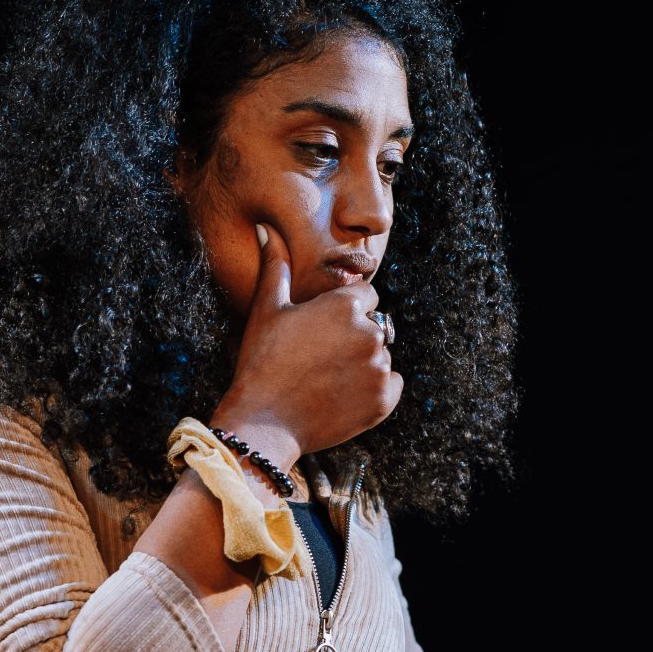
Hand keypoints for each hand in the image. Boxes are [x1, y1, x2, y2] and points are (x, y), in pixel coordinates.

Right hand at [209, 221, 402, 461]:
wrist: (264, 424)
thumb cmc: (260, 363)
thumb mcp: (266, 310)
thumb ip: (276, 266)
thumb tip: (266, 227)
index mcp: (346, 305)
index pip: (365, 297)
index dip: (341, 313)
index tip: (319, 333)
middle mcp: (370, 332)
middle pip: (375, 326)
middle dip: (354, 338)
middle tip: (319, 360)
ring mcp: (379, 368)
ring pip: (380, 356)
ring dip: (362, 364)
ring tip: (326, 380)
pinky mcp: (384, 400)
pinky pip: (391, 385)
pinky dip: (374, 391)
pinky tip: (343, 396)